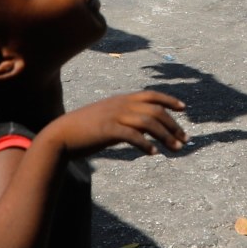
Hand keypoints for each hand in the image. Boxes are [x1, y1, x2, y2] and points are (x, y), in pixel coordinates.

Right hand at [48, 91, 187, 158]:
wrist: (61, 135)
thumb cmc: (84, 130)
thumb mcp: (107, 119)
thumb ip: (124, 119)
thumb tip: (142, 129)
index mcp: (121, 99)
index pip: (151, 95)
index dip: (169, 100)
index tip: (184, 109)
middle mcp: (120, 104)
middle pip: (155, 110)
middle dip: (173, 125)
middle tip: (185, 139)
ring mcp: (114, 116)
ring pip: (148, 123)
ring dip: (165, 136)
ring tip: (175, 149)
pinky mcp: (108, 130)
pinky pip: (133, 136)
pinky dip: (146, 144)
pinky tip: (153, 153)